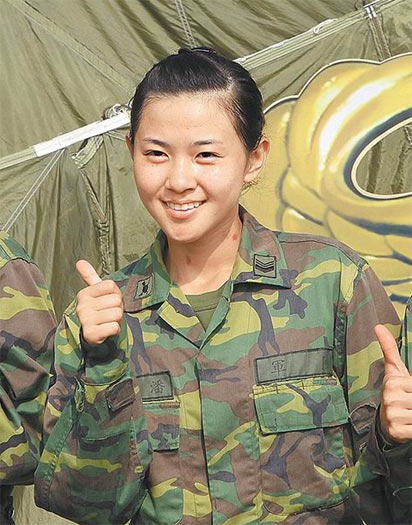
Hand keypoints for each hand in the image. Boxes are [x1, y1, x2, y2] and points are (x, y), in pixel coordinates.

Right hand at [76, 260, 122, 344]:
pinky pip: (114, 327)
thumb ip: (90, 277)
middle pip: (116, 300)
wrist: (93, 334)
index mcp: (84, 294)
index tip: (108, 301)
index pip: (111, 285)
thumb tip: (79, 261)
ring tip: (108, 321)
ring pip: (117, 314)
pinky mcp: (91, 334)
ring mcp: (85, 320)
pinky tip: (107, 330)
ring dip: (117, 320)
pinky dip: (115, 330)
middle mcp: (82, 306)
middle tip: (109, 314)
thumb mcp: (95, 293)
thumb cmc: (99, 310)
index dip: (115, 293)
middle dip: (117, 308)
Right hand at [375, 324, 411, 442]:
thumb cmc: (395, 391)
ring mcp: (393, 415)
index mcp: (392, 382)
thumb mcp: (394, 370)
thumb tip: (378, 326)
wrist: (386, 421)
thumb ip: (389, 348)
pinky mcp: (397, 431)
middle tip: (409, 402)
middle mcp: (390, 398)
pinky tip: (409, 423)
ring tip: (410, 412)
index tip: (408, 391)